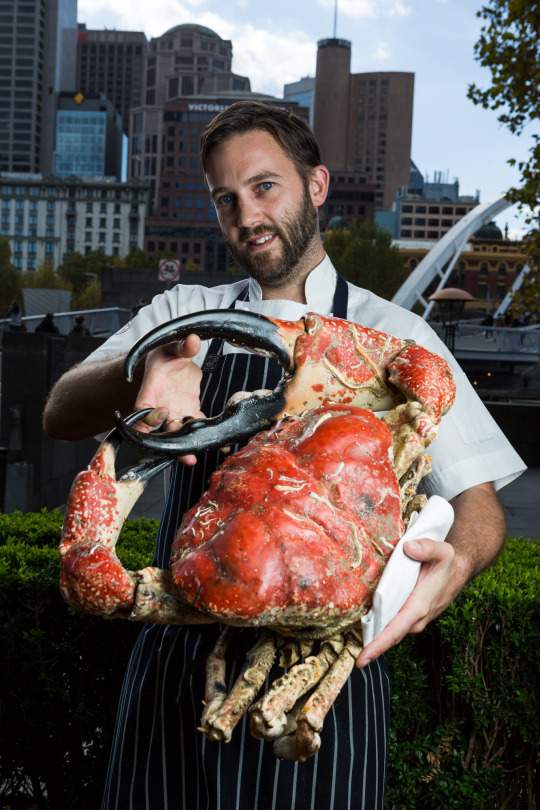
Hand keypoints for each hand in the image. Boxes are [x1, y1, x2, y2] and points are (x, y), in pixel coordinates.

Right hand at [134, 334, 204, 465]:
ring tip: (194, 459)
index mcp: (150, 391)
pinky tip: (220, 446)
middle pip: (161, 430)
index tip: (160, 419)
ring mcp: (176, 412)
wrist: (171, 360)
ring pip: (179, 434)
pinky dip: (208, 435)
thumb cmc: (165, 353)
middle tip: (183, 453)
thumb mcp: (171, 346)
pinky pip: (198, 426)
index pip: (142, 410)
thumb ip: (182, 346)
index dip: (147, 419)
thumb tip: (193, 340)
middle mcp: (161, 407)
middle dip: (171, 443)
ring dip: (186, 447)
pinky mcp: (190, 412)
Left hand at [356, 538, 461, 667]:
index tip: (363, 659)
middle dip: (373, 648)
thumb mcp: (442, 551)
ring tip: (355, 646)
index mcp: (420, 605)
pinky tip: (368, 627)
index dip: (379, 645)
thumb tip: (408, 548)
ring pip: (392, 631)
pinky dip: (381, 629)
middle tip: (353, 660)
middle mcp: (417, 617)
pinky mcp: (411, 615)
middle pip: (391, 636)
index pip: (396, 629)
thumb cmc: (448, 562)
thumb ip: (427, 548)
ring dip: (376, 639)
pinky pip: (394, 625)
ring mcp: (414, 618)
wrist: (458, 569)